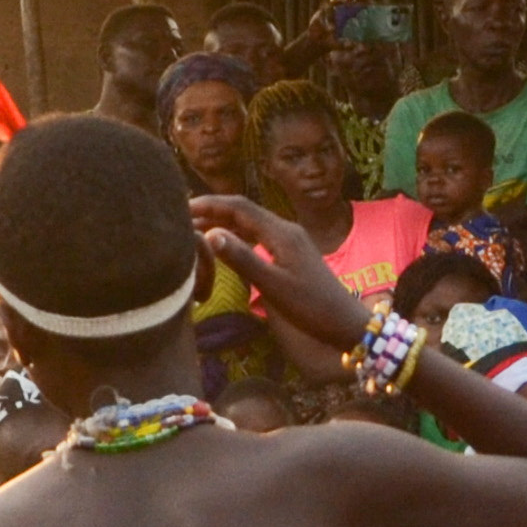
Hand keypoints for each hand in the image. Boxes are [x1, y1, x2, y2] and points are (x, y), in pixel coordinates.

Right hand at [185, 192, 353, 341]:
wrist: (344, 322)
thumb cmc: (311, 307)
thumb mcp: (274, 286)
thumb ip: (242, 259)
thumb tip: (210, 234)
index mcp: (281, 233)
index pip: (239, 207)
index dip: (210, 204)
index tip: (184, 207)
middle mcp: (285, 230)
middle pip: (243, 211)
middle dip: (213, 210)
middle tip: (182, 216)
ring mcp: (289, 240)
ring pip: (250, 223)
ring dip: (223, 223)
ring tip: (195, 227)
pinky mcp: (290, 253)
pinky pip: (258, 236)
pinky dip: (236, 236)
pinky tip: (223, 245)